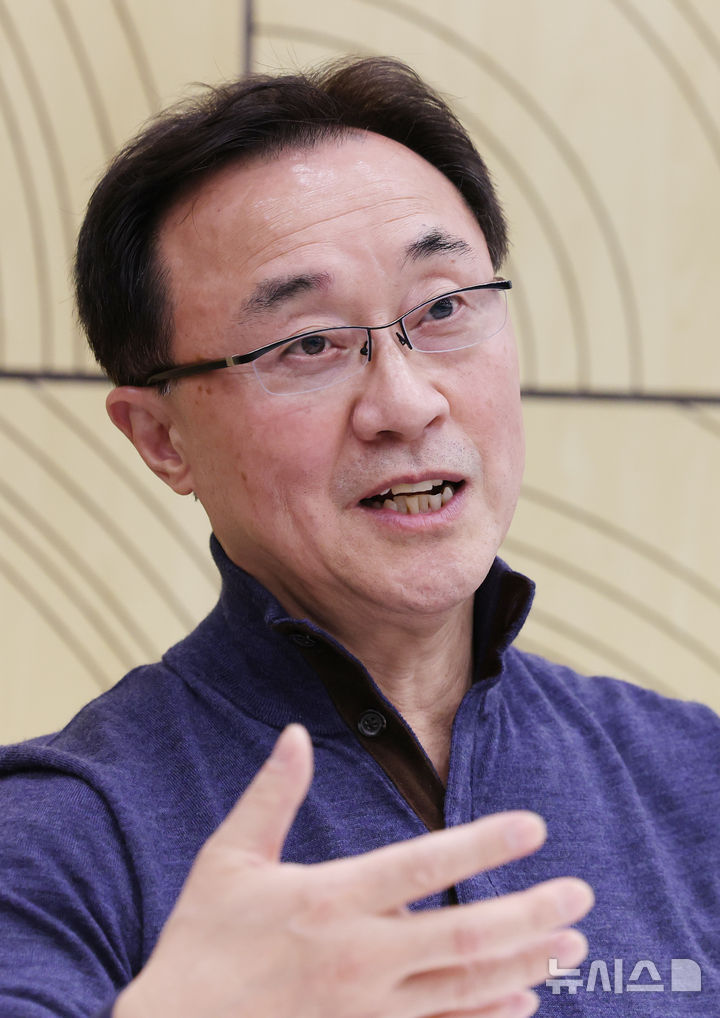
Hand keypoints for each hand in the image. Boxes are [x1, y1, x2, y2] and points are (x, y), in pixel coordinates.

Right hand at [116, 725, 591, 1017]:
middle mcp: (358, 959)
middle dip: (530, 915)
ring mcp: (367, 1012)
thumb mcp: (228, 858)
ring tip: (572, 944)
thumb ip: (271, 795)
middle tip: (580, 895)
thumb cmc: (201, 943)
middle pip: (464, 938)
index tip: (533, 827)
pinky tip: (527, 1001)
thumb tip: (293, 733)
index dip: (483, 845)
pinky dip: (490, 1017)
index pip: (422, 866)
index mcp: (327, 900)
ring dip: (526, 964)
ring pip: (465, 989)